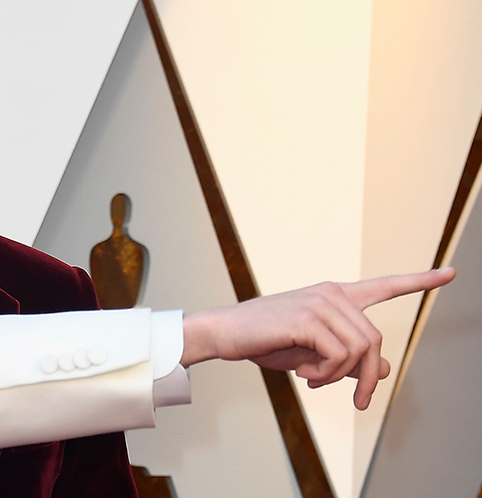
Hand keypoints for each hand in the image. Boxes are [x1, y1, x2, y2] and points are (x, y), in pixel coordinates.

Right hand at [181, 267, 454, 408]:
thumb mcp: (313, 353)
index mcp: (334, 296)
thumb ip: (348, 358)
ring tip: (315, 381)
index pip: (384, 286)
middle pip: (374, 341)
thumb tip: (381, 370)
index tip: (450, 273)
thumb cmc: (266, 341)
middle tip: (359, 402)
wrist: (225, 334)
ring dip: (342, 378)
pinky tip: (305, 374)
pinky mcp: (307, 318)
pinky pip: (338, 356)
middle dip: (368, 378)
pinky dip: (326, 374)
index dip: (419, 281)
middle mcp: (332, 294)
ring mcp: (320, 303)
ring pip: (359, 351)